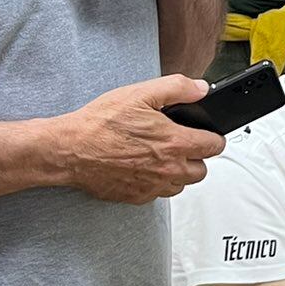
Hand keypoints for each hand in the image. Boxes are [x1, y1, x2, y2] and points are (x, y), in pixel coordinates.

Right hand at [53, 75, 225, 203]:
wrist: (70, 149)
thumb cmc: (100, 124)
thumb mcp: (140, 94)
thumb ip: (177, 88)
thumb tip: (201, 88)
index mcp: (174, 143)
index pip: (214, 146)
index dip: (212, 137)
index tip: (206, 134)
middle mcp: (168, 169)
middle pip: (202, 170)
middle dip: (196, 157)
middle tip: (181, 144)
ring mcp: (153, 186)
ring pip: (181, 185)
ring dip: (178, 172)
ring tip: (161, 155)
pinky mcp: (137, 197)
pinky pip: (159, 194)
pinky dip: (157, 183)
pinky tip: (143, 167)